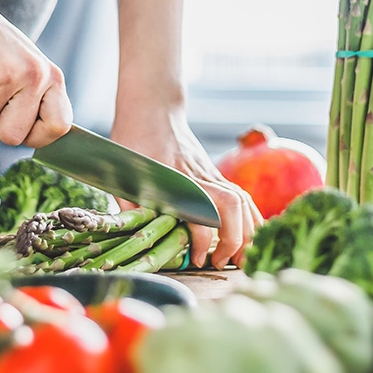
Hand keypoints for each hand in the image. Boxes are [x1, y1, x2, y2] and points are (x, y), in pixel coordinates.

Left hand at [109, 108, 262, 269]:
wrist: (152, 109)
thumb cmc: (133, 139)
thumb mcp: (121, 173)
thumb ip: (129, 207)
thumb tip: (134, 240)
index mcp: (173, 178)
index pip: (199, 211)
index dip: (202, 239)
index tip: (196, 259)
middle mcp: (197, 175)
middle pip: (232, 205)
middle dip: (233, 239)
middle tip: (221, 263)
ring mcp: (210, 172)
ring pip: (242, 201)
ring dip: (247, 232)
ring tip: (238, 258)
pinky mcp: (215, 172)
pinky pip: (242, 195)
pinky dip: (250, 218)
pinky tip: (248, 237)